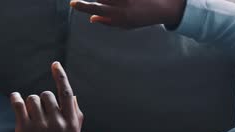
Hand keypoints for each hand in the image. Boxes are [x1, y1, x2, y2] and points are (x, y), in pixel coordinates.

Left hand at [10, 62, 83, 131]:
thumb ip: (76, 116)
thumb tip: (72, 95)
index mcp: (71, 123)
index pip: (66, 93)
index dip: (61, 77)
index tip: (55, 64)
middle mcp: (58, 123)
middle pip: (47, 95)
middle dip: (42, 101)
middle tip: (40, 115)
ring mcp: (41, 126)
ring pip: (32, 99)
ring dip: (29, 104)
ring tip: (30, 117)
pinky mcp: (25, 129)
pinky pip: (19, 103)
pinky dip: (15, 98)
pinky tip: (15, 99)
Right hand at [70, 0, 185, 29]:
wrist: (162, 8)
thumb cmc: (141, 18)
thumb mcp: (126, 25)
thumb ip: (108, 22)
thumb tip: (91, 18)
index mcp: (119, 16)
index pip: (96, 10)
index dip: (83, 7)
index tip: (72, 3)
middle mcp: (122, 4)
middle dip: (97, 1)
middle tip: (97, 5)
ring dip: (107, 1)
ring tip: (124, 8)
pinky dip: (119, 2)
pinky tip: (128, 4)